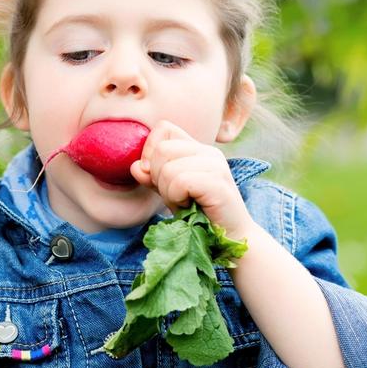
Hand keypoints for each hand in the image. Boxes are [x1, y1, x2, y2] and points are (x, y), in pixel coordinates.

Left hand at [129, 120, 253, 237]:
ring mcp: (215, 165)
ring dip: (168, 192)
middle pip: (161, 148)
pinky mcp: (217, 183)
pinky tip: (189, 207)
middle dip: (157, 177)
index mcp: (197, 149)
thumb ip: (152, 176)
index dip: (150, 150)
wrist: (230, 239)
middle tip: (174, 195)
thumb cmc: (199, 215)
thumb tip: (136, 166)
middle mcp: (208, 152)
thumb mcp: (169, 192)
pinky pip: (180, 182)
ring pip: (167, 168)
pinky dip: (177, 199)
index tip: (155, 176)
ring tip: (184, 203)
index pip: (163, 128)